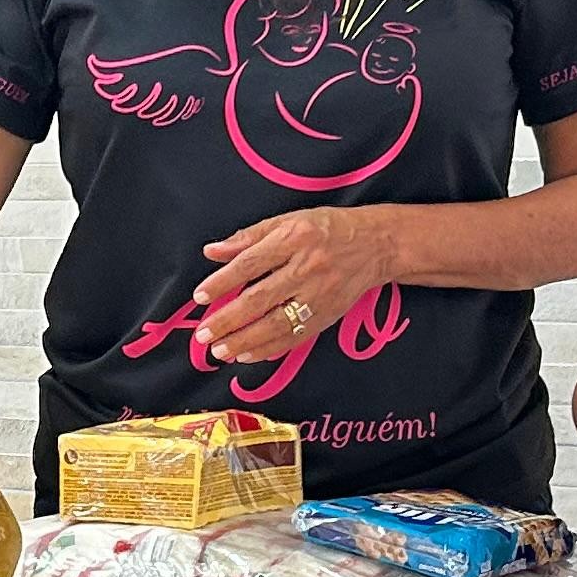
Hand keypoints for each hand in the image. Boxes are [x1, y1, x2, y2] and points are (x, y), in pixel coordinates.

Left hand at [199, 207, 395, 363]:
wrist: (376, 246)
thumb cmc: (326, 229)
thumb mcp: (287, 221)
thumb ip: (248, 237)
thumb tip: (212, 251)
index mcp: (293, 240)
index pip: (249, 265)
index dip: (222, 283)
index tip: (200, 297)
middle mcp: (306, 269)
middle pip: (260, 299)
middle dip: (228, 321)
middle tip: (204, 335)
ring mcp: (318, 296)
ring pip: (277, 324)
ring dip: (246, 342)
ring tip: (221, 351)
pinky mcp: (327, 316)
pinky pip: (294, 337)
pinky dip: (269, 349)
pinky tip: (248, 355)